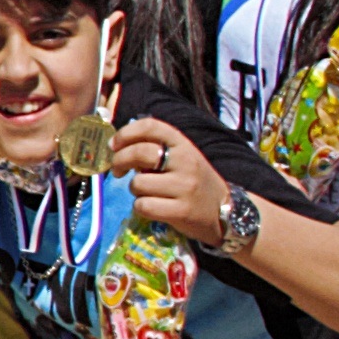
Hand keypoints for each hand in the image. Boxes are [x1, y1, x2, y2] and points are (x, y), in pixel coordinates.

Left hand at [116, 117, 233, 245]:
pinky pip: (143, 206)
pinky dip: (141, 207)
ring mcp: (185, 186)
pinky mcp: (181, 211)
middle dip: (119, 162)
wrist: (224, 212)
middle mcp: (186, 161)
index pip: (150, 126)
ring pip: (138, 183)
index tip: (113, 145)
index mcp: (183, 144)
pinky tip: (153, 207)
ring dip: (135, 190)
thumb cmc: (193, 182)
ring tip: (149, 192)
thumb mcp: (181, 158)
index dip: (125, 133)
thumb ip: (155, 150)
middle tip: (119, 171)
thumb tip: (117, 147)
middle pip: (139, 153)